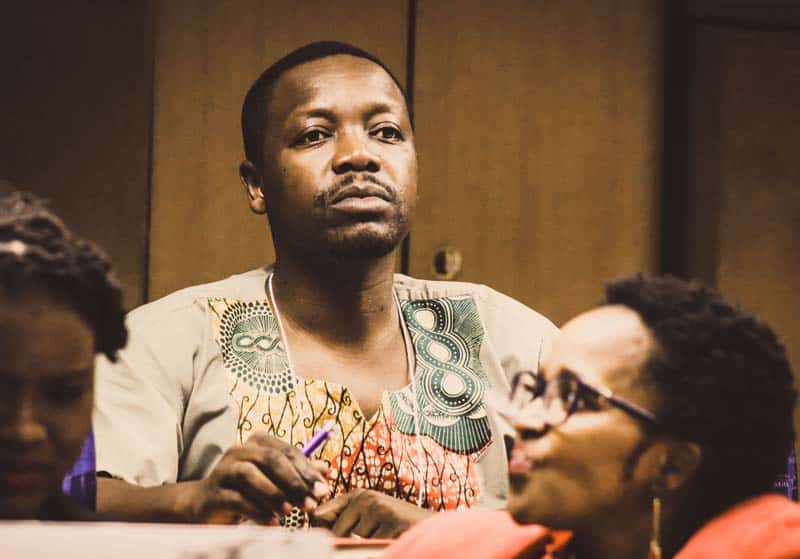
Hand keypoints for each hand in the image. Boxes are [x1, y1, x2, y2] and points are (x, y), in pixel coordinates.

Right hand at [185, 432, 329, 523]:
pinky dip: (257, 512)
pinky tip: (272, 522)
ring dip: (274, 494)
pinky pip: (237, 499)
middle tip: (311, 503)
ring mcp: (223, 470)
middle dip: (294, 482)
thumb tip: (326, 471)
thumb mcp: (273, 479)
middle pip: (271, 460)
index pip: (287, 451)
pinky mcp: (214, 492)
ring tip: (289, 512)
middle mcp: (239, 451)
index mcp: (256, 443)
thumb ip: (297, 472)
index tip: (323, 490)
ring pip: (250, 475)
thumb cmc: (245, 489)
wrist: (204, 504)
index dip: (307, 471)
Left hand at [312, 489, 433, 537]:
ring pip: (353, 540)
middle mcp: (365, 497)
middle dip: (345, 541)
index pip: (322, 512)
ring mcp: (378, 508)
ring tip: (383, 536)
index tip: (330, 538)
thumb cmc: (395, 525)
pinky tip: (391, 537)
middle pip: (335, 531)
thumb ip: (345, 519)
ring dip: (366, 545)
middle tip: (368, 537)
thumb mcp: (369, 516)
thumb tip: (316, 524)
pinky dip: (379, 547)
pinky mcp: (389, 520)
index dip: (321, 528)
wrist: (429, 526)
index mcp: (357, 496)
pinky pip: (371, 545)